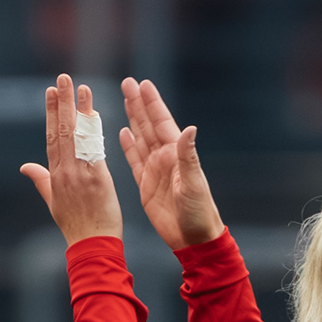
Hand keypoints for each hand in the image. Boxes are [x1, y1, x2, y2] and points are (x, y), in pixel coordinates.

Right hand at [17, 74, 124, 244]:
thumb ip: (41, 180)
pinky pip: (94, 151)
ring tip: (80, 87)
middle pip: (62, 132)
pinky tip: (94, 113)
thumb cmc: (75, 224)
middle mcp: (65, 172)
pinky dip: (93, 132)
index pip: (51, 138)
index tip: (51, 92)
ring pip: (78, 137)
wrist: (91, 245)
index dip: (50, 114)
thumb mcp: (52, 201)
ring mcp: (80, 175)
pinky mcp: (97, 180)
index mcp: (55, 175)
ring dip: (78, 110)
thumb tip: (24, 167)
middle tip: (62, 79)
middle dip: (62, 103)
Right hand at [117, 77, 225, 254]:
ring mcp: (155, 170)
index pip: (162, 123)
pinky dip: (128, 146)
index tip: (143, 84)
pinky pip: (135, 160)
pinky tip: (123, 132)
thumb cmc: (199, 211)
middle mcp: (165, 158)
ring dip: (133, 118)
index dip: (152, 103)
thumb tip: (189, 129)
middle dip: (138, 104)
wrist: (193, 238)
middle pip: (148, 125)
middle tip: (128, 83)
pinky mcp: (146, 184)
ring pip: (140, 138)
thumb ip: (188, 156)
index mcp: (176, 154)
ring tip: (125, 99)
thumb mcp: (193, 183)